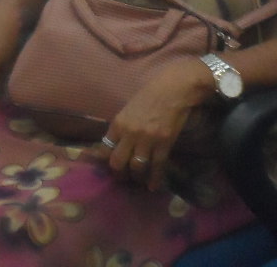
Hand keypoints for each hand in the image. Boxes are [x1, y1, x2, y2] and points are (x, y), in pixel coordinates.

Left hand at [102, 58, 213, 191]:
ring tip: (137, 181)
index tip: (104, 168)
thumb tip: (116, 142)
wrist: (173, 90)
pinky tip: (153, 186)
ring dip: (136, 177)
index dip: (103, 161)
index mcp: (118, 123)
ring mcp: (147, 140)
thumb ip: (122, 126)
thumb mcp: (128, 109)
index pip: (104, 148)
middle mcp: (129, 133)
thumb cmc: (150, 95)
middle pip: (117, 161)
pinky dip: (154, 178)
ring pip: (136, 167)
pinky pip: (157, 166)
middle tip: (122, 178)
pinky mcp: (164, 144)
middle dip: (118, 173)